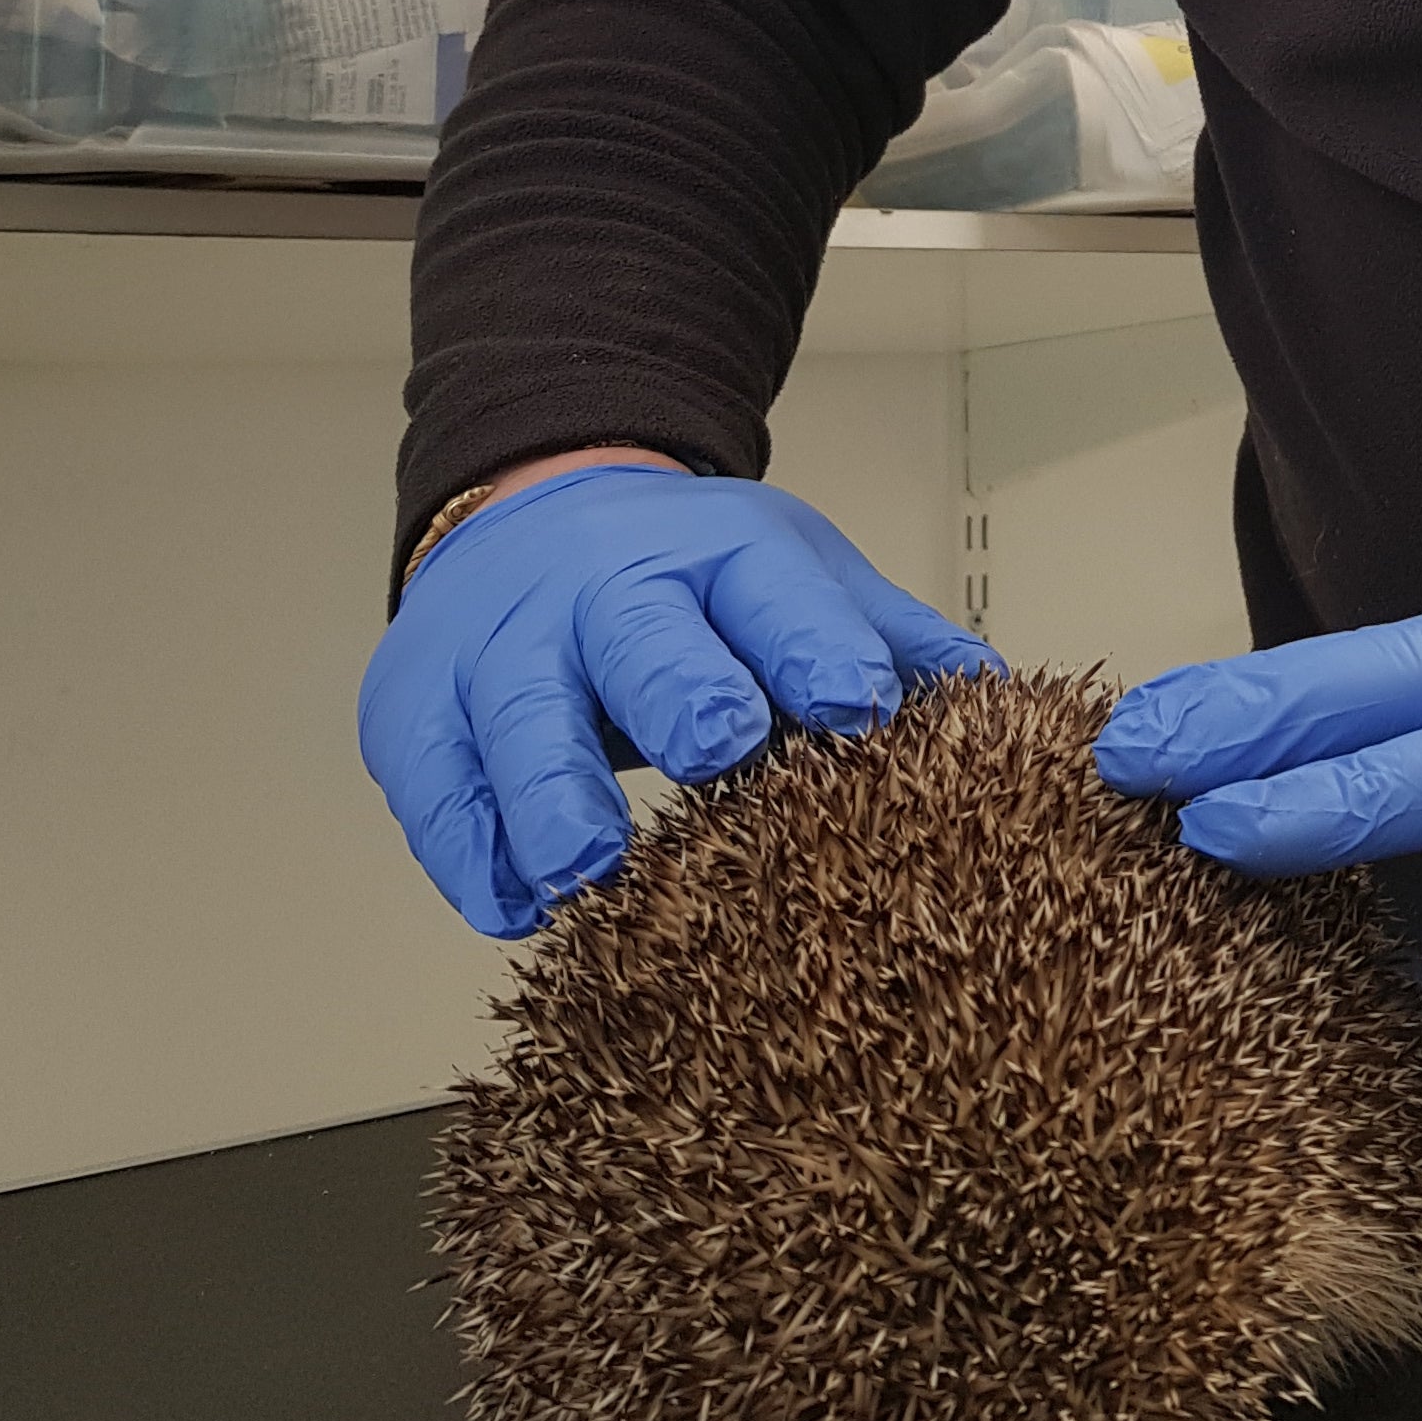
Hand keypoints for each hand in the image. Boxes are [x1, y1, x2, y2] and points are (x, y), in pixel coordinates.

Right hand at [360, 462, 996, 935]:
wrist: (525, 517)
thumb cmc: (682, 582)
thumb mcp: (790, 580)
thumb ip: (886, 641)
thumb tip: (1005, 705)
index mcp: (717, 557)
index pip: (772, 591)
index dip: (816, 645)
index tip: (857, 704)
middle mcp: (604, 590)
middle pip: (642, 635)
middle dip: (683, 688)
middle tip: (719, 751)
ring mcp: (501, 647)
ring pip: (522, 715)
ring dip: (556, 792)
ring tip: (589, 869)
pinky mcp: (415, 712)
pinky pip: (438, 787)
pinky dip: (472, 849)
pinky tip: (511, 903)